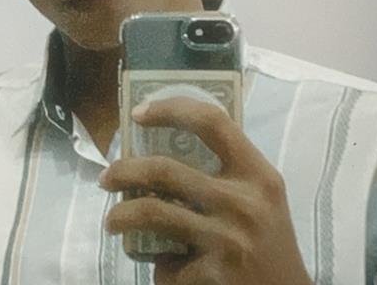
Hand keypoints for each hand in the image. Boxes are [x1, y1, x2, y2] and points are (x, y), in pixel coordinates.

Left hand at [99, 97, 312, 284]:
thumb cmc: (270, 241)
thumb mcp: (261, 196)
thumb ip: (227, 171)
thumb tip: (163, 147)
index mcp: (257, 173)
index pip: (211, 122)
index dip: (170, 109)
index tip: (139, 112)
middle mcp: (243, 201)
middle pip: (166, 169)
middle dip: (124, 170)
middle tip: (107, 177)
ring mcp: (228, 239)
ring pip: (154, 214)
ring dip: (121, 216)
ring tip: (112, 221)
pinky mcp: (215, 275)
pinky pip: (168, 265)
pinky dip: (159, 267)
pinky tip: (163, 268)